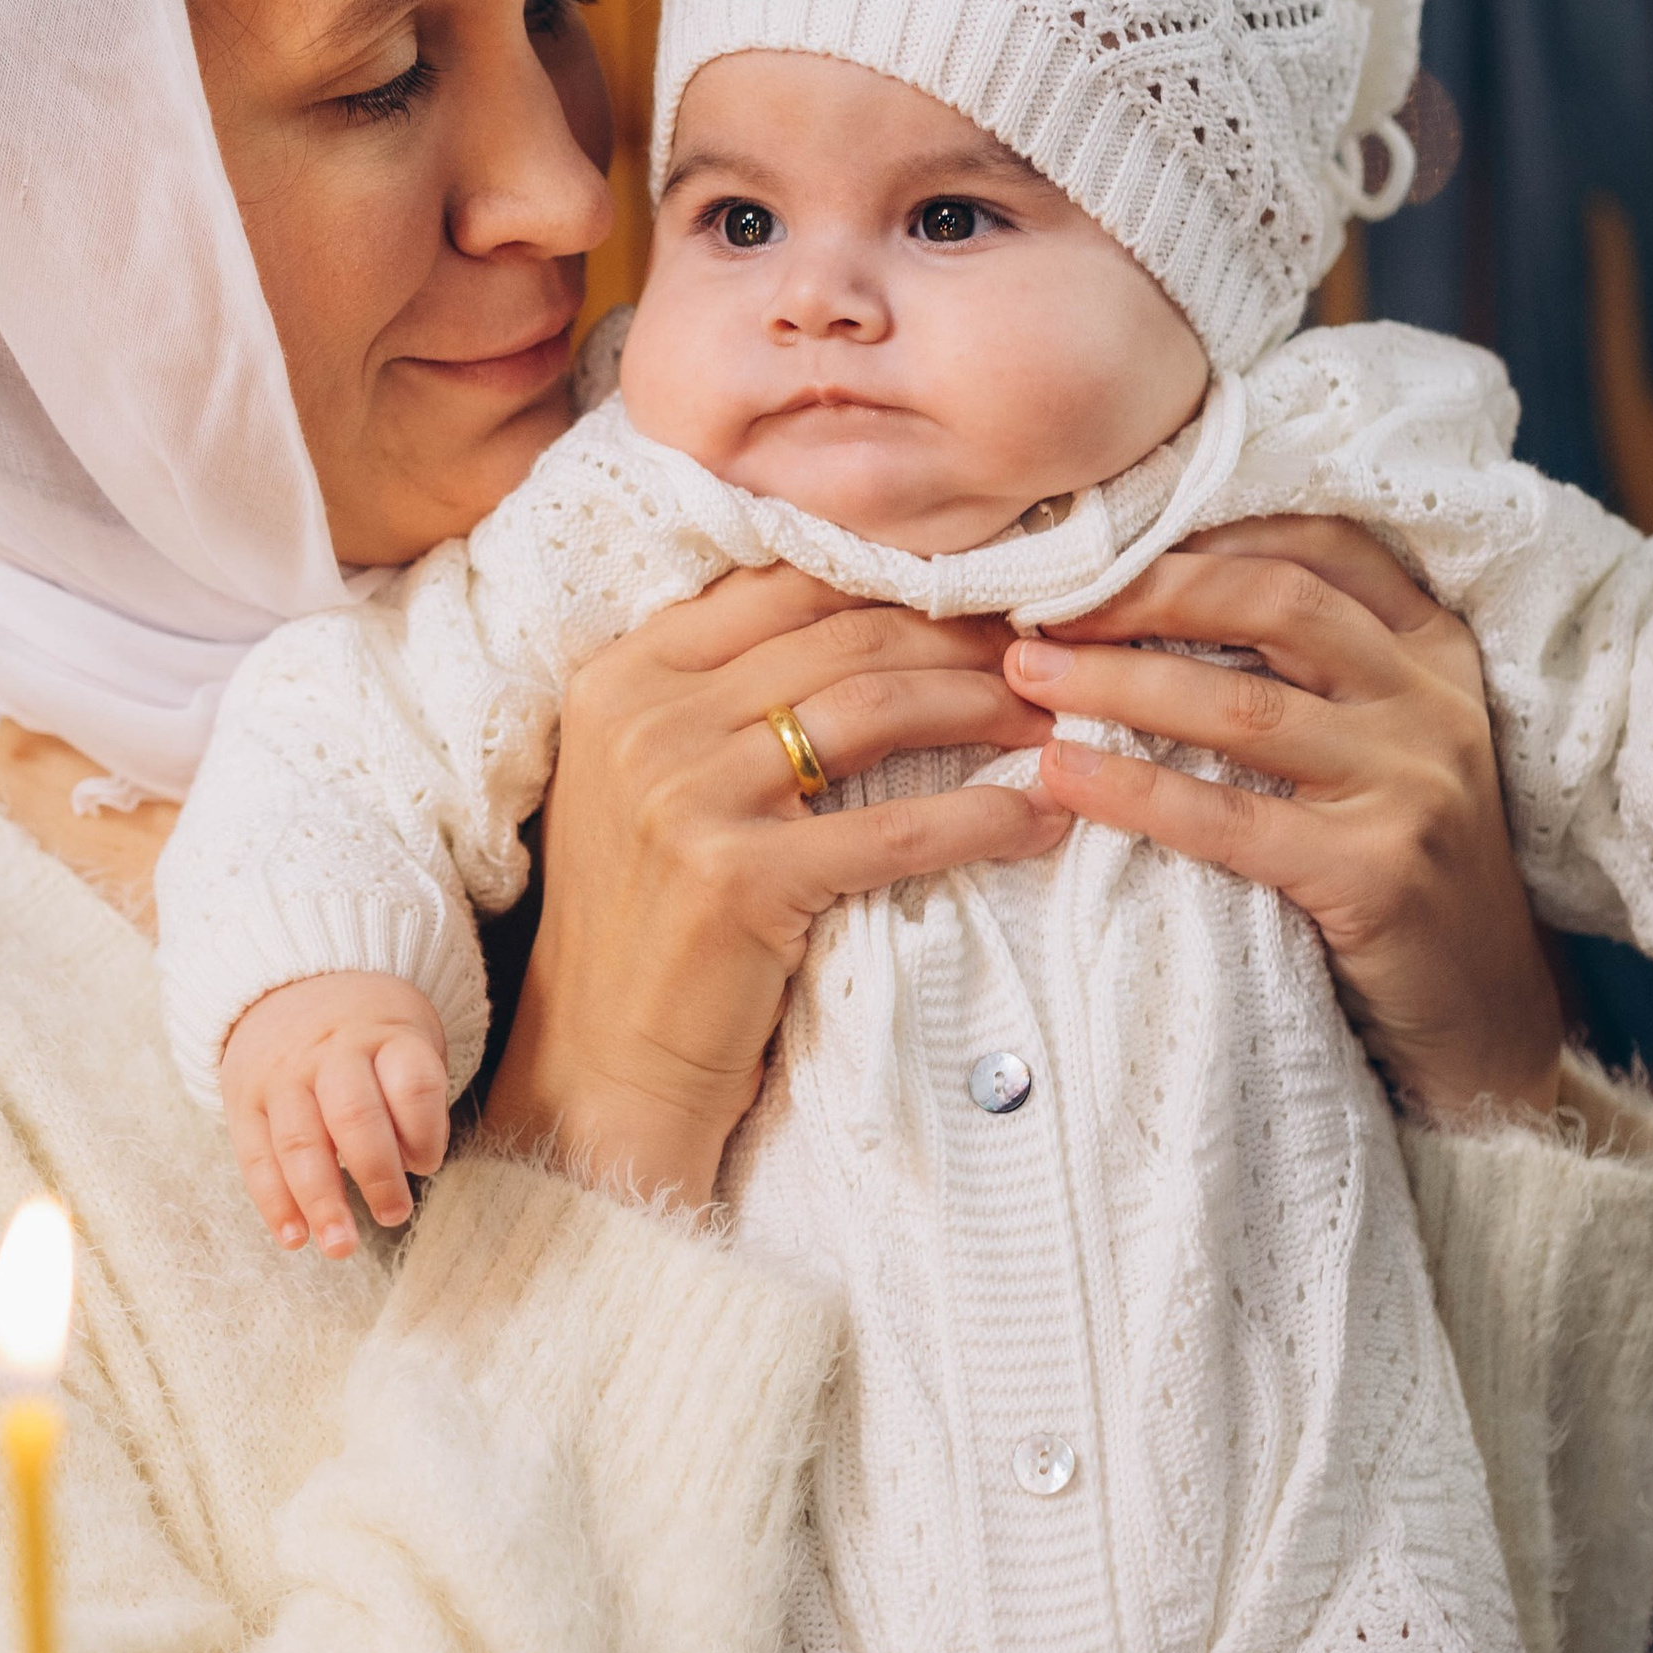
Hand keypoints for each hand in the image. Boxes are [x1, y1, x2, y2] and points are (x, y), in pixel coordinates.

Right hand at [221, 974, 451, 1257]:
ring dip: (321, 1201)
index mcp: (384, 1034)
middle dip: (376, 1173)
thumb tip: (413, 1162)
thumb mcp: (408, 1038)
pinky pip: (256, 1156)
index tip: (427, 1162)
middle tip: (395, 1215)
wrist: (292, 984)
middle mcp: (331, 1051)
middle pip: (353, 1113)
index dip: (425, 1130)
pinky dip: (274, 1202)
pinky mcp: (245, 1100)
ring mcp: (282, 1076)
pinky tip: (293, 1238)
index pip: (411, 1082)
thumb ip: (417, 1098)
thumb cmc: (370, 1033)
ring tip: (341, 1247)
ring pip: (299, 1141)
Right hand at [485, 566, 1068, 1203]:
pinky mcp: (739, 878)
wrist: (600, 1069)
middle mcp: (645, 717)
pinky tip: (1037, 817)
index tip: (981, 598)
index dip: (896, 583)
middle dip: (960, 639)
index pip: (785, 585)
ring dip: (984, 707)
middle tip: (1044, 655)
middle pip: (842, 637)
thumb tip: (862, 619)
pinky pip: (894, 828)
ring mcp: (686, 794)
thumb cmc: (646, 924)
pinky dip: (981, 816)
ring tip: (1052, 723)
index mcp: (622, 674)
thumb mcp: (650, 779)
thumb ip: (720, 695)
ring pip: (876, 709)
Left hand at [1003, 516, 1562, 1127]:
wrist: (1484, 1014)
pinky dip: (1136, 791)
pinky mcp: (1381, 872)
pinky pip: (1234, 819)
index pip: (1321, 548)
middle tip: (1041, 604)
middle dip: (1147, 592)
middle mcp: (1432, 701)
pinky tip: (1063, 775)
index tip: (1106, 539)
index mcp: (1432, 649)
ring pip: (1244, 706)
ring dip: (1118, 684)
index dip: (1208, 533)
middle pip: (1274, 603)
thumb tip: (1143, 603)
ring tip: (1028, 675)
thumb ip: (1303, 673)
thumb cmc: (1395, 864)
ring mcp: (1415, 783)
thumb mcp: (1376, 745)